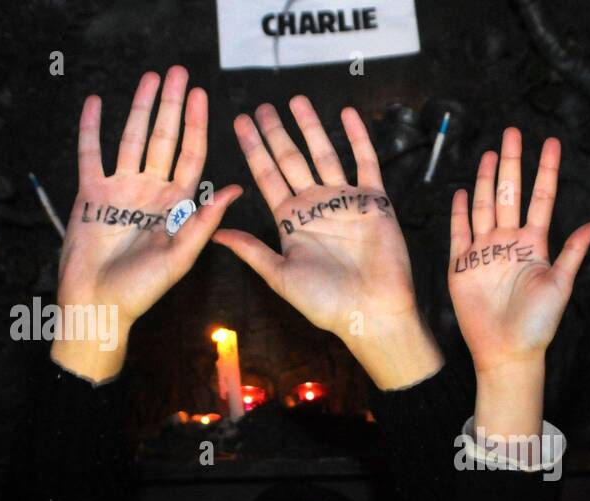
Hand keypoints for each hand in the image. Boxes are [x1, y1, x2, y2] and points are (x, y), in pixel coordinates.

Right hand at [56, 66, 241, 381]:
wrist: (99, 304)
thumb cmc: (143, 289)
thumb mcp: (181, 256)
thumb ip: (205, 222)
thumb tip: (237, 190)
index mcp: (177, 206)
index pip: (191, 157)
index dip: (197, 126)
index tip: (201, 96)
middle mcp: (151, 192)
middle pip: (163, 140)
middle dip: (171, 106)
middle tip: (177, 72)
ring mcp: (121, 190)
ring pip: (131, 139)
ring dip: (138, 108)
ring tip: (148, 77)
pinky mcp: (91, 193)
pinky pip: (91, 154)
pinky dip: (92, 128)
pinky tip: (97, 102)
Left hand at [214, 96, 439, 387]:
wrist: (371, 311)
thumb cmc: (325, 302)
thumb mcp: (280, 274)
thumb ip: (251, 250)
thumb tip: (215, 235)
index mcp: (291, 221)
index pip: (267, 176)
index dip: (254, 150)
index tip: (240, 122)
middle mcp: (315, 206)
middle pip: (292, 160)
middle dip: (276, 133)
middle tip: (262, 107)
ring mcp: (344, 200)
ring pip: (324, 154)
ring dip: (311, 127)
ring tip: (297, 100)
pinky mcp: (374, 201)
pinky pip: (365, 162)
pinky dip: (357, 138)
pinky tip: (347, 114)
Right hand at [448, 128, 589, 375]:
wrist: (507, 350)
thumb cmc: (538, 324)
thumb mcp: (560, 285)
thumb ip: (573, 252)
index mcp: (535, 244)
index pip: (541, 198)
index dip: (545, 171)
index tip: (550, 143)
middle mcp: (509, 242)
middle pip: (510, 193)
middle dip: (513, 163)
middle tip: (513, 131)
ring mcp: (485, 251)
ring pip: (485, 206)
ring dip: (488, 179)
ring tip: (492, 153)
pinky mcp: (462, 264)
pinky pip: (460, 231)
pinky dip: (460, 211)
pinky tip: (463, 190)